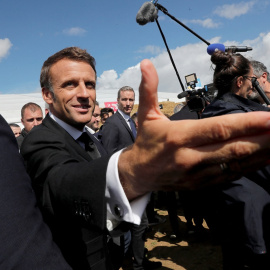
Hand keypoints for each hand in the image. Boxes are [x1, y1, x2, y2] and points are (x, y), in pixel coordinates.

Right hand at [119, 59, 269, 200]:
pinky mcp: (202, 184)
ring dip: (261, 153)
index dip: (246, 123)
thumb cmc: (146, 142)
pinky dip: (251, 166)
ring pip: (236, 163)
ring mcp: (198, 173)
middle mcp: (191, 156)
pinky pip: (231, 175)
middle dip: (263, 138)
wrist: (138, 174)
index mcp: (179, 136)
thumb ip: (149, 89)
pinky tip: (264, 157)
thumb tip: (146, 63)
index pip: (218, 128)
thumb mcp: (146, 114)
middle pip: (234, 147)